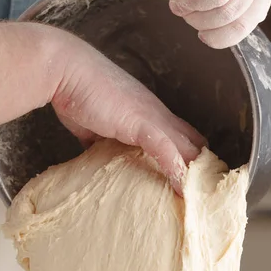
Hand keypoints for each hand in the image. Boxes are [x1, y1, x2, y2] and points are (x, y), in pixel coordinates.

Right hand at [51, 33, 205, 192]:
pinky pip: (167, 151)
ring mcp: (152, 118)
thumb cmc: (76, 93)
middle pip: (193, 141)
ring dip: (195, 173)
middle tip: (204, 193)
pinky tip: (182, 191)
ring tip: (202, 198)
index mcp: (147, 113)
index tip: (192, 179)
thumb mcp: (94, 123)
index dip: (189, 156)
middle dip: (201, 167)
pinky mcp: (142, 124)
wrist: (67, 72)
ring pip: (188, 147)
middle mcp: (156, 114)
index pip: (179, 135)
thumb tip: (96, 156)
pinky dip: (177, 171)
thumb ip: (99, 139)